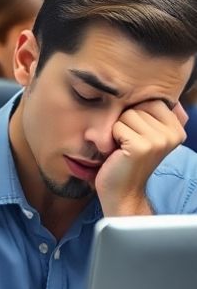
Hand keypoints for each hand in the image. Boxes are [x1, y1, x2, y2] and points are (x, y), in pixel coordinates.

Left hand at [95, 100, 186, 215]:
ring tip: (123, 146)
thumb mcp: (147, 134)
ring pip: (126, 115)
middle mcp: (173, 134)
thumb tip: (170, 97)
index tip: (137, 133)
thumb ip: (157, 115)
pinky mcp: (142, 147)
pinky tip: (118, 152)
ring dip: (118, 129)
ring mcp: (159, 140)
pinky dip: (111, 137)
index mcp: (177, 129)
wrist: (122, 191)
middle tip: (128, 142)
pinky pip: (117, 126)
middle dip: (126, 121)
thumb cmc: (128, 159)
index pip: (151, 100)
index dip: (136, 113)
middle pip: (137, 106)